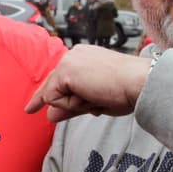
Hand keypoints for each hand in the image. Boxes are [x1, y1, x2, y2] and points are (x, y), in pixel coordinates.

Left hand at [25, 45, 152, 122]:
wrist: (139, 83)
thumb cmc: (126, 91)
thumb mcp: (94, 101)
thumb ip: (70, 107)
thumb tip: (50, 116)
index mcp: (83, 57)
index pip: (58, 79)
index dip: (45, 94)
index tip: (33, 106)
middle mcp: (74, 55)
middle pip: (52, 85)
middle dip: (47, 100)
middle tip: (33, 109)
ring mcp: (68, 62)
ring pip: (55, 95)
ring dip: (75, 104)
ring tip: (99, 97)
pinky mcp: (65, 72)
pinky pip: (55, 100)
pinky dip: (72, 105)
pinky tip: (91, 96)